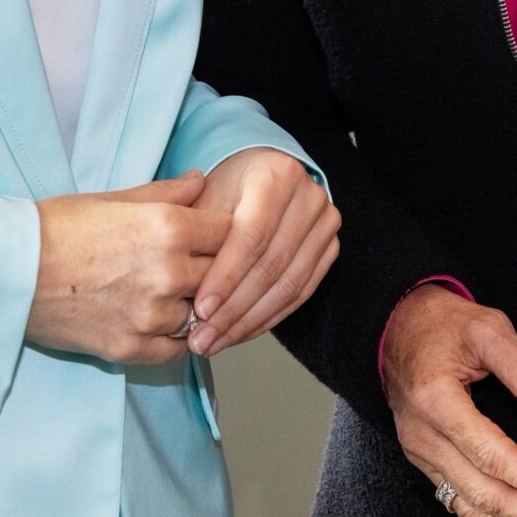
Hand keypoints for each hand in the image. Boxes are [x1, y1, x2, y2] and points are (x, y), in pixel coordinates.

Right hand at [25, 172, 229, 363]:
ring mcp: (151, 315)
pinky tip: (159, 322)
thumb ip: (166, 193)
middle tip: (192, 266)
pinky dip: (173, 337)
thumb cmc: (57, 226)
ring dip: (190, 304)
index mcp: (169, 227)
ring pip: (198, 312)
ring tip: (167, 293)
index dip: (222, 233)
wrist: (8, 271)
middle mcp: (168, 272)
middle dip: (210, 269)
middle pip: (219, 274)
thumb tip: (200, 181)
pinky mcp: (131, 348)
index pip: (228, 232)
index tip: (212, 236)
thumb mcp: (115, 197)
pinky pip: (176, 349)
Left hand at [186, 149, 339, 354]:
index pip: (252, 235)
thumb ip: (197, 237)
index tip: (201, 309)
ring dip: (249, 321)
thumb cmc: (229, 188)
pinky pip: (301, 293)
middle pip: (272, 265)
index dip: (226, 277)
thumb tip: (185, 290)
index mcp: (277, 175)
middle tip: (203, 337)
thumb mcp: (206, 198)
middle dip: (234, 309)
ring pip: (289, 285)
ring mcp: (325, 223)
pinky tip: (240, 332)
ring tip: (216, 341)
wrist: (262, 177)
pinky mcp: (330, 247)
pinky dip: (268, 318)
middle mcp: (309, 196)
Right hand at [383, 283, 516, 516]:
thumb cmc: (440, 324)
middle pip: (480, 491)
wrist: (396, 326)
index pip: (488, 453)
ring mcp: (420, 454)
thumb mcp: (488, 328)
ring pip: (468, 506)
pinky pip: (458, 502)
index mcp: (437, 400)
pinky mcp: (424, 462)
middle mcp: (423, 435)